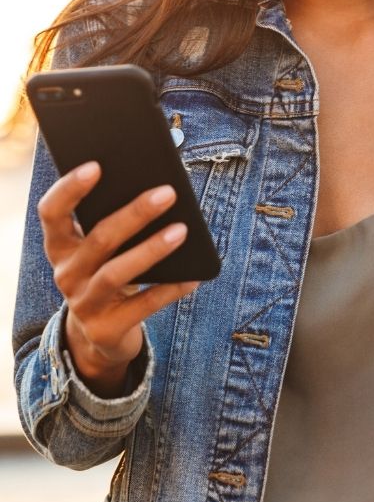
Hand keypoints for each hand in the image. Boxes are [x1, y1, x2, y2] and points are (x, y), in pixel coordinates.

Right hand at [39, 161, 198, 396]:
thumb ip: (115, 221)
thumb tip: (158, 189)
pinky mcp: (106, 330)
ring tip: (182, 230)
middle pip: (98, 239)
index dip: (70, 189)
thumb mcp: (103, 249)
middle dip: (134, 214)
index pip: (52, 213)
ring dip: (152, 249)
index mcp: (60, 246)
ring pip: (117, 273)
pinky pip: (143, 305)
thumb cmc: (108, 271)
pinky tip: (193, 276)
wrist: (101, 335)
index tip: (96, 166)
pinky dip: (170, 289)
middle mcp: (66, 273)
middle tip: (168, 192)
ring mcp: (84, 304)